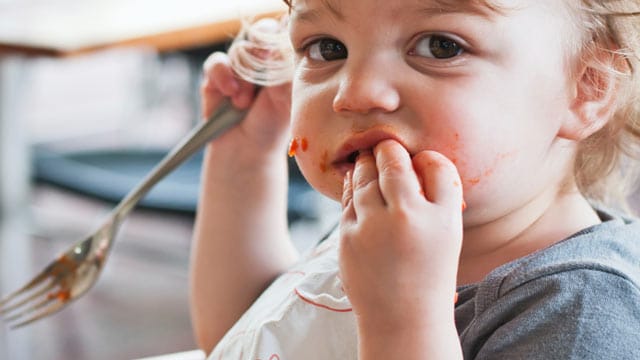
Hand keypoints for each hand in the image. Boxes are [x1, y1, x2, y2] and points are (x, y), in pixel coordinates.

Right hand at [200, 23, 291, 156]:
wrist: (248, 149)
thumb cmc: (273, 124)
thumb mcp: (286, 100)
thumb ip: (283, 73)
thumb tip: (274, 49)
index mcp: (285, 60)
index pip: (286, 34)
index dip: (284, 40)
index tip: (282, 57)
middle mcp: (263, 58)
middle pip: (263, 31)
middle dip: (263, 47)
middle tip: (265, 65)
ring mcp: (240, 65)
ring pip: (240, 50)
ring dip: (244, 77)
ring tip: (245, 102)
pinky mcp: (217, 74)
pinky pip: (217, 62)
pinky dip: (223, 76)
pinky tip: (230, 94)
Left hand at [339, 139, 462, 333]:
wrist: (401, 318)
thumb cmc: (429, 273)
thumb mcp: (447, 236)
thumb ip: (439, 196)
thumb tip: (418, 159)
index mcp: (442, 219)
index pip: (436, 166)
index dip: (426, 157)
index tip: (420, 158)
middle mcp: (408, 218)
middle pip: (394, 163)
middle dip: (388, 149)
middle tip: (387, 146)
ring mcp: (373, 227)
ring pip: (366, 176)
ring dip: (367, 162)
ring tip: (370, 157)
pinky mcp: (348, 237)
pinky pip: (349, 198)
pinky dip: (353, 184)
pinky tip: (357, 179)